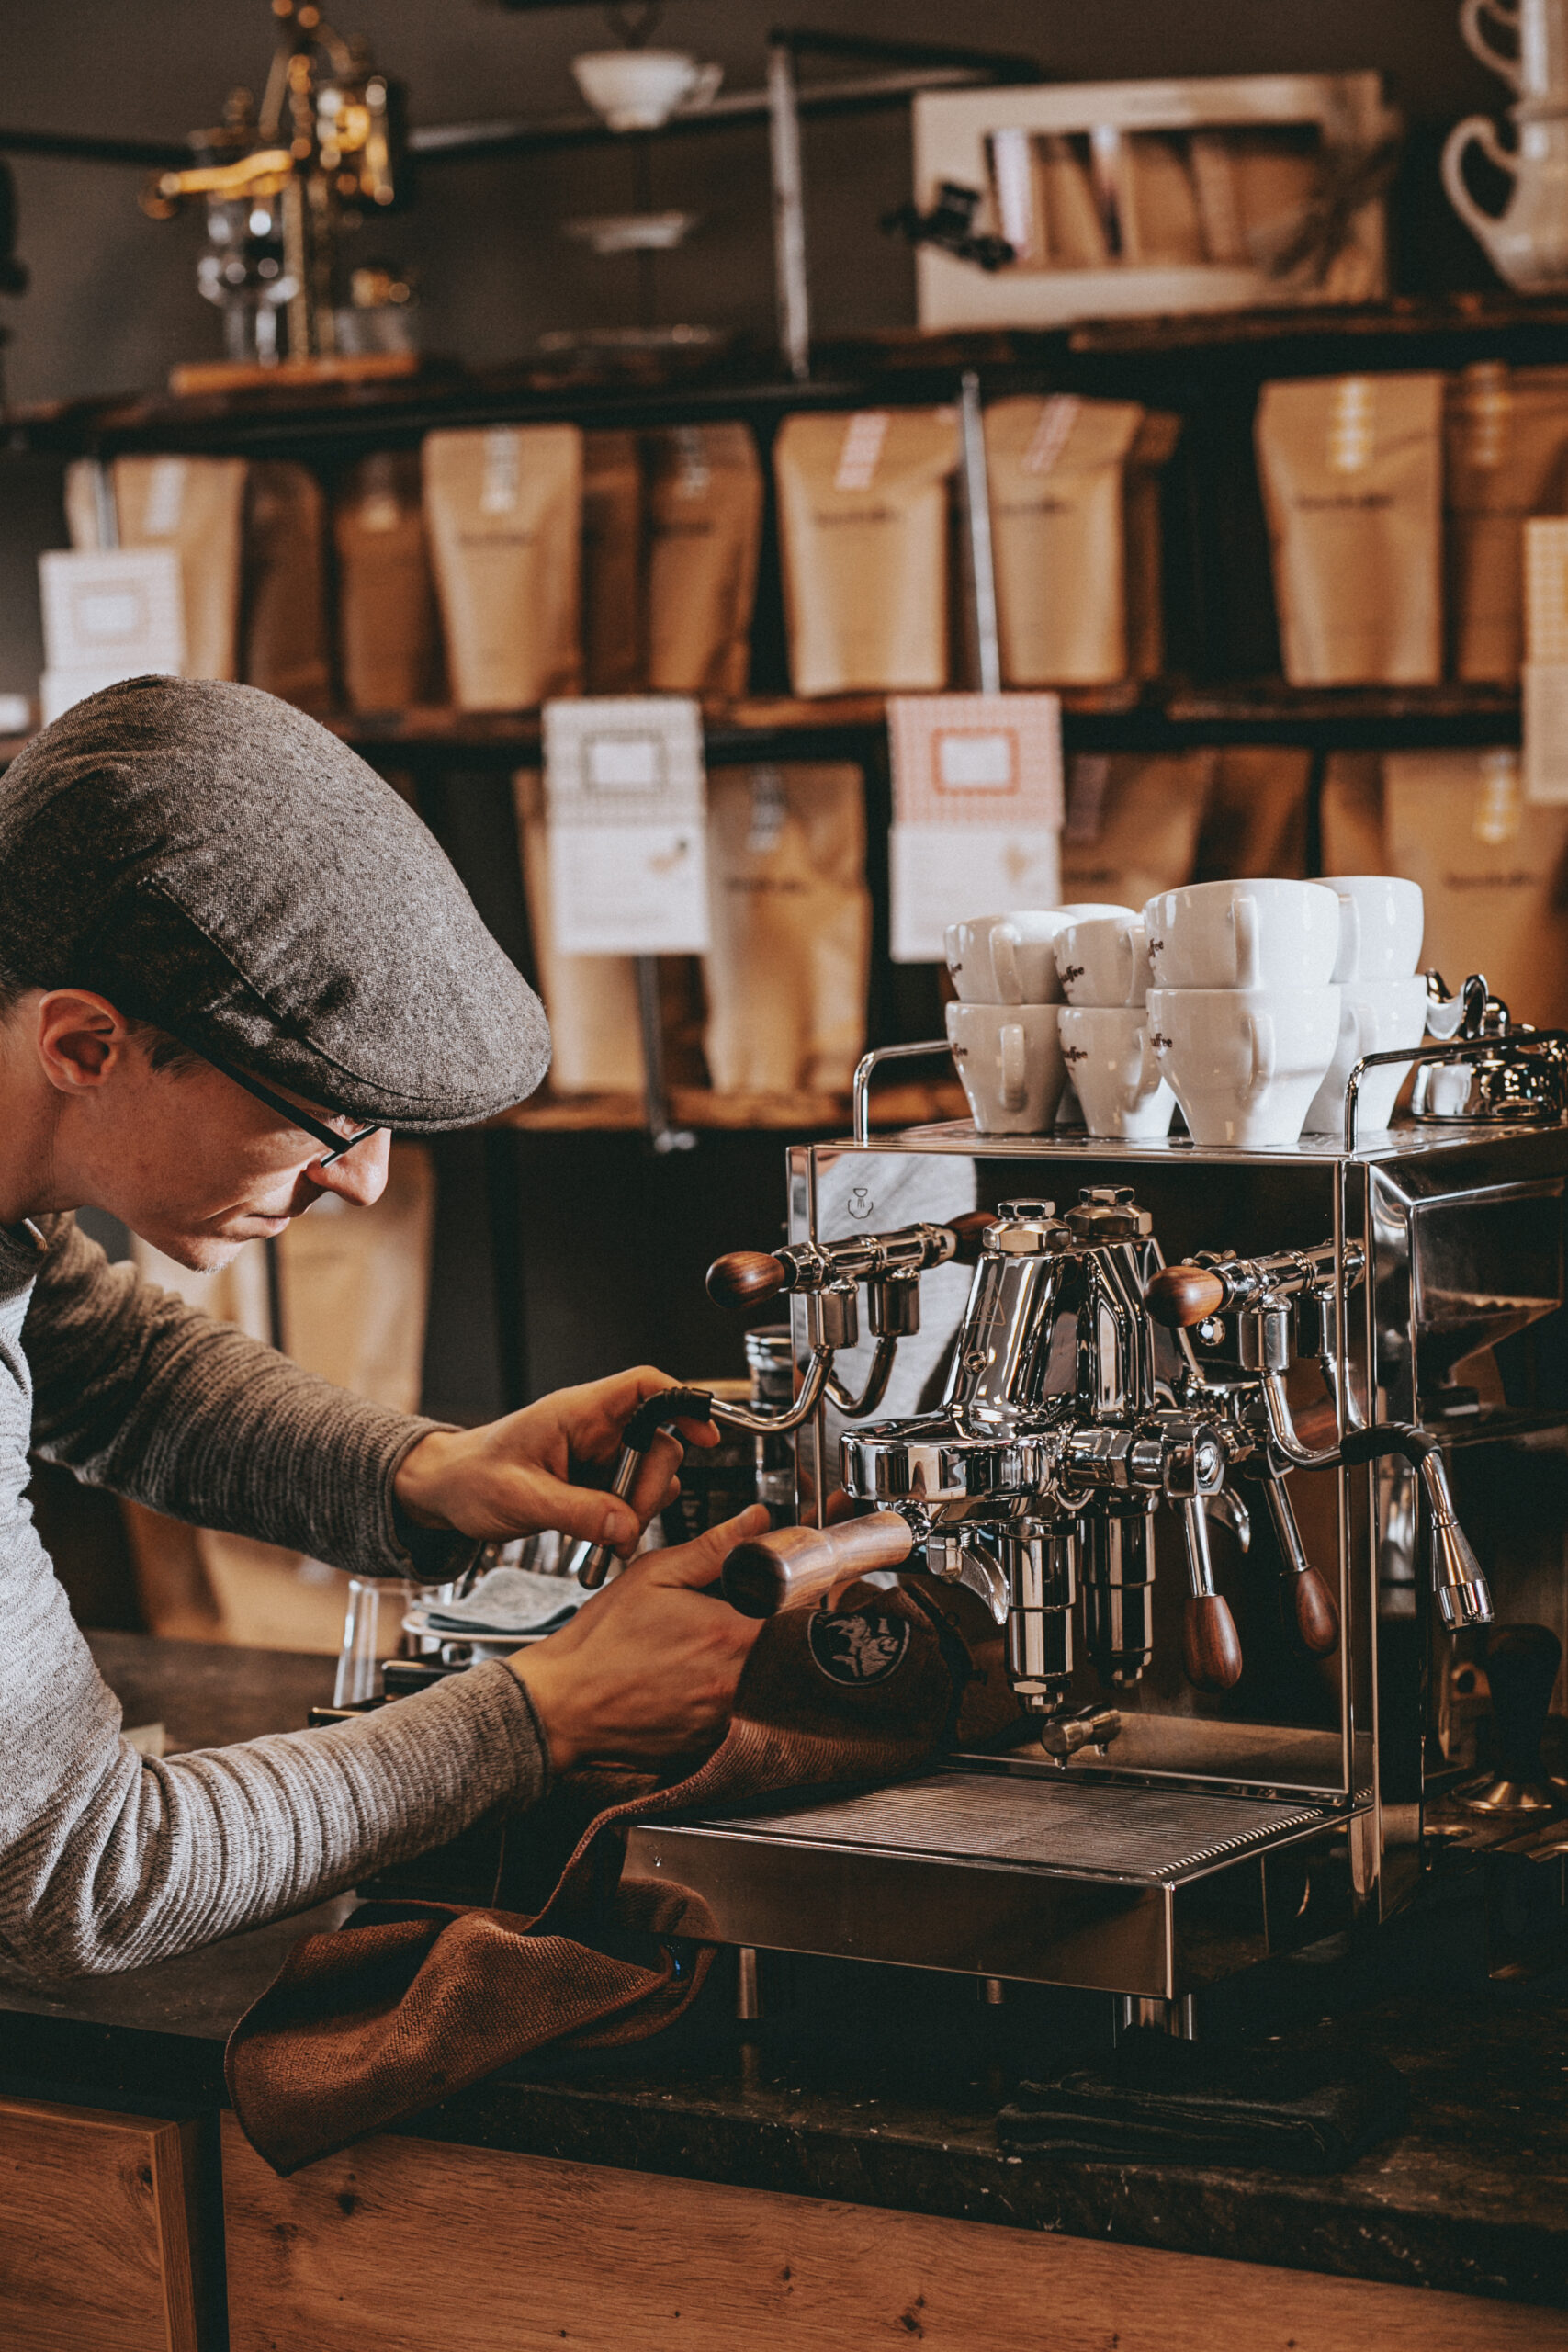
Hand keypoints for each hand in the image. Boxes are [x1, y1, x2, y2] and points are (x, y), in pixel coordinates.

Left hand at [393, 1366, 718, 1554]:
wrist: (446, 1493)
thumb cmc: (471, 1478)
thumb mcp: (520, 1498)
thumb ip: (576, 1512)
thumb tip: (625, 1526)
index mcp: (577, 1412)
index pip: (644, 1386)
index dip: (682, 1401)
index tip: (706, 1431)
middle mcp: (594, 1429)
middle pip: (659, 1443)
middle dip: (651, 1488)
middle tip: (624, 1522)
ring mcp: (598, 1456)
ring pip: (650, 1476)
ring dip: (639, 1510)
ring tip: (606, 1535)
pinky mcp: (596, 1482)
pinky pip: (630, 1498)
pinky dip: (625, 1522)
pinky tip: (602, 1538)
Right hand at [511, 1505, 768, 1769]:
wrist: (561, 1705)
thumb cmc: (600, 1642)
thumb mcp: (653, 1575)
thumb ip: (713, 1548)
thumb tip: (756, 1521)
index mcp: (727, 1634)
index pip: (794, 1611)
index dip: (788, 1596)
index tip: (773, 1591)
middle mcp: (732, 1683)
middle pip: (782, 1650)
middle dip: (766, 1631)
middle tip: (729, 1620)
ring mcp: (721, 1719)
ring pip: (760, 1685)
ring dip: (745, 1665)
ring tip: (698, 1653)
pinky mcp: (708, 1745)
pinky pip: (734, 1715)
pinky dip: (722, 1697)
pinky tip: (686, 1682)